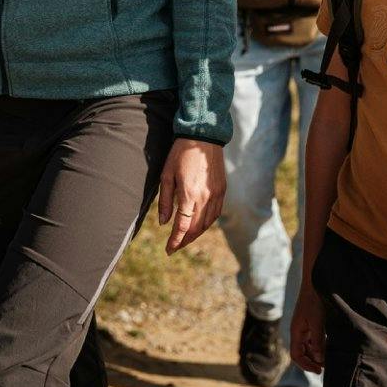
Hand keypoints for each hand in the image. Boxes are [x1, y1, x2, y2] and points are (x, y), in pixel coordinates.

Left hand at [158, 138, 224, 252]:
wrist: (203, 137)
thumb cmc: (180, 154)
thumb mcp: (166, 175)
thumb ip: (165, 201)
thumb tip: (164, 223)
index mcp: (189, 194)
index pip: (182, 226)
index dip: (175, 241)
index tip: (168, 249)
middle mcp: (205, 198)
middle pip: (195, 229)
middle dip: (184, 241)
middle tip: (174, 247)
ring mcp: (216, 195)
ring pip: (207, 224)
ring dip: (196, 235)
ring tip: (185, 239)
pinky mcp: (222, 191)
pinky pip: (215, 214)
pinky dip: (206, 224)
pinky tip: (199, 226)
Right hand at [290, 288, 326, 373]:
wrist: (316, 281)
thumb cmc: (315, 300)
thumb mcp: (317, 322)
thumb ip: (317, 341)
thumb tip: (319, 359)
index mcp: (296, 331)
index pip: (296, 355)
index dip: (306, 365)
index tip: (319, 371)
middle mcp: (299, 330)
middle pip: (302, 352)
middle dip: (313, 361)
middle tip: (326, 367)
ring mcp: (305, 326)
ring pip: (308, 346)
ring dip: (317, 354)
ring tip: (330, 358)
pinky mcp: (311, 321)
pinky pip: (313, 338)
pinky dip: (320, 345)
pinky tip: (330, 345)